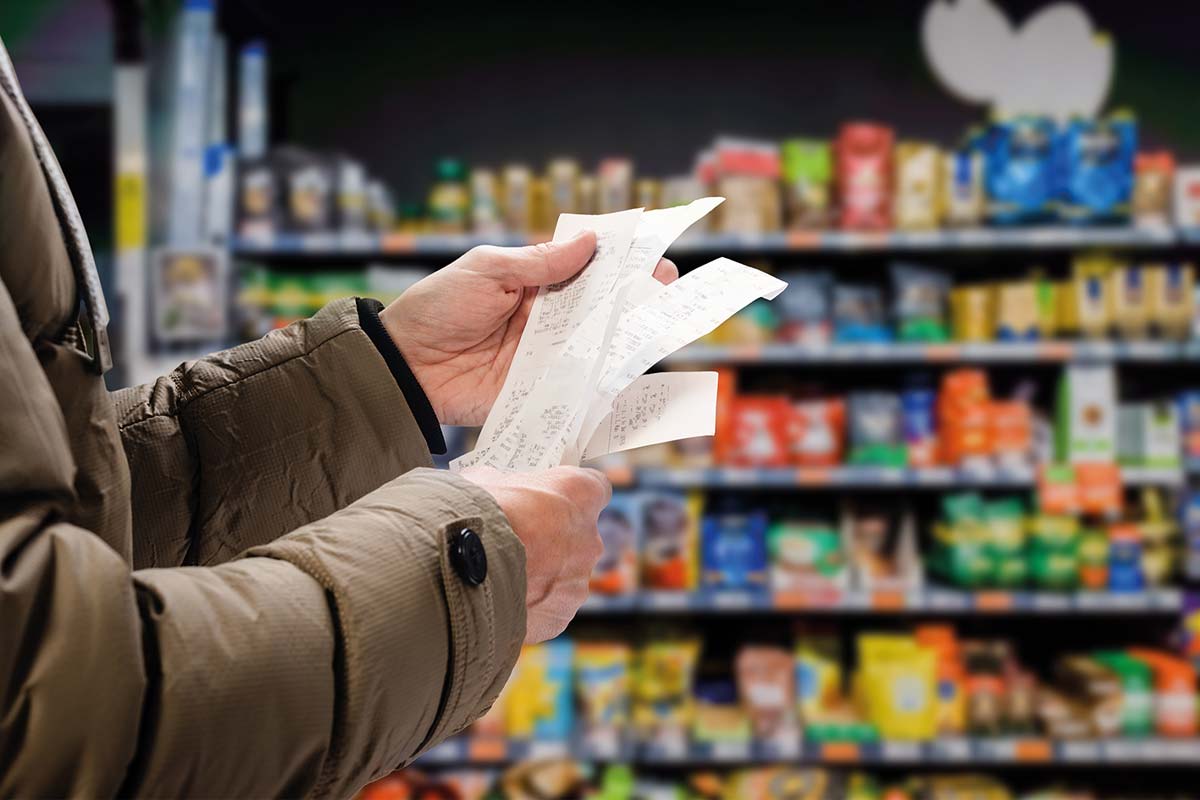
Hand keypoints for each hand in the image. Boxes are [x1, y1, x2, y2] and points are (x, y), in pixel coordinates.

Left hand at [380, 233, 678, 425]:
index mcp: (534, 282)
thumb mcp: (487, 271)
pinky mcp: (541, 390)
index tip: (652, 252)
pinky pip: (579, 385)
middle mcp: (547, 319)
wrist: (405, 367)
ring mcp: (547, 356)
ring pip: (598, 344)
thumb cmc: (437, 308)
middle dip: (635, 296)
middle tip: (666, 287)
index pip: (586, 268)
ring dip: (628, 336)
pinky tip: (633, 373)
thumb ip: (540, 262)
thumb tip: (590, 241)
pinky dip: (606, 381)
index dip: (619, 260)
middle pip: (601, 307)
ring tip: (660, 324)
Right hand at [460, 465, 610, 642]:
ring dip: (541, 575)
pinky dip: (529, 605)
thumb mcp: (486, 481)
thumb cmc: (476, 514)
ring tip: (502, 574)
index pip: (595, 487)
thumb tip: (495, 488)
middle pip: (579, 537)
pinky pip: (548, 608)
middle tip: (519, 540)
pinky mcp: (560, 615)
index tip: (553, 499)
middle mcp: (589, 538)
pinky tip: (501, 598)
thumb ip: (506, 485)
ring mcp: (577, 581)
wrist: (458, 568)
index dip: (571, 495)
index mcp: (579, 495)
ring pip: (564, 576)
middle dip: (552, 539)